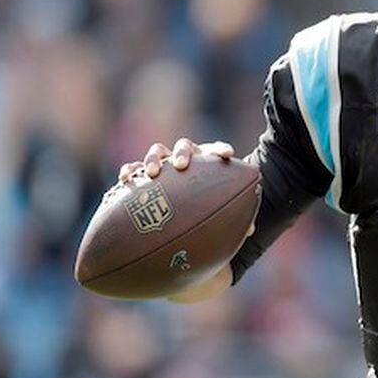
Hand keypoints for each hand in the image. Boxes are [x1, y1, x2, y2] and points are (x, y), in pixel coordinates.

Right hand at [117, 138, 253, 236]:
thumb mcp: (217, 215)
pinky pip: (134, 168)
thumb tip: (251, 230)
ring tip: (152, 173)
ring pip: (157, 152)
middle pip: (184, 146)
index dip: (220, 150)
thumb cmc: (202, 212)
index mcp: (205, 165)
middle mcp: (184, 160)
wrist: (174, 215)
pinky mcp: (141, 175)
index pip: (215, 151)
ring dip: (154, 159)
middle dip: (183, 153)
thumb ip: (231, 218)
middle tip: (182, 166)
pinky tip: (126, 179)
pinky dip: (130, 170)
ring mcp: (162, 165)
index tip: (227, 155)